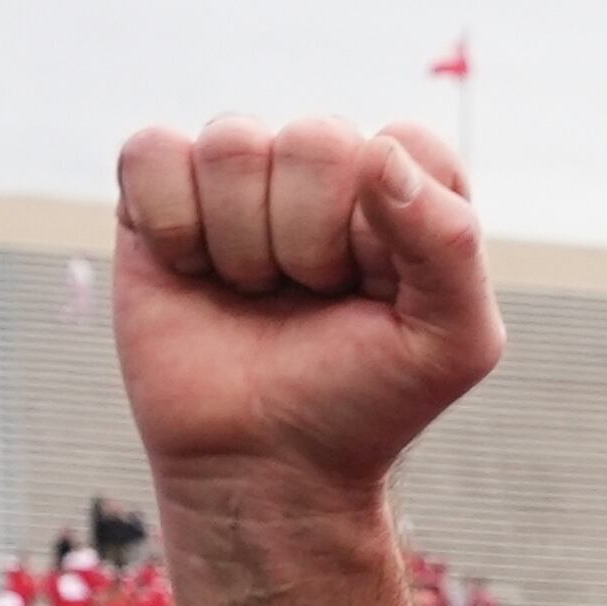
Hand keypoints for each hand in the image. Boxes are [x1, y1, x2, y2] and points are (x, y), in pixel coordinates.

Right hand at [111, 116, 502, 498]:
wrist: (265, 466)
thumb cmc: (366, 402)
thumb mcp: (454, 342)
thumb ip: (452, 242)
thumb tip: (379, 154)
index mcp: (406, 188)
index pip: (401, 144)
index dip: (385, 226)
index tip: (377, 289)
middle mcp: (325, 170)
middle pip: (313, 140)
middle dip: (310, 242)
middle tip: (310, 299)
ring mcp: (242, 180)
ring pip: (232, 142)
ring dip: (242, 243)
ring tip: (256, 294)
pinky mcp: (162, 198)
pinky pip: (152, 151)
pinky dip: (172, 224)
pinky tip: (195, 273)